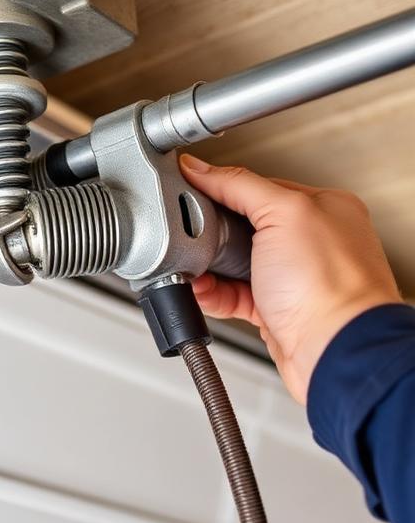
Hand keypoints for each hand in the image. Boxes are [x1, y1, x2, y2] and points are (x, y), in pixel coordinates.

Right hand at [179, 154, 401, 403]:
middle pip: (240, 225)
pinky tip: (200, 290)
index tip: (187, 190)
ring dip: (208, 266)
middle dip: (210, 233)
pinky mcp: (275, 309)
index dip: (219, 188)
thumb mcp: (282, 214)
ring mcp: (292, 277)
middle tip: (190, 235)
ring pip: (234, 262)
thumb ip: (238, 186)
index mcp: (320, 207)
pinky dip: (212, 293)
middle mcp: (309, 241)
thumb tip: (202, 168)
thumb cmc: (329, 288)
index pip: (255, 186)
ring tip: (192, 268)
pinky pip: (233, 294)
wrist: (335, 354)